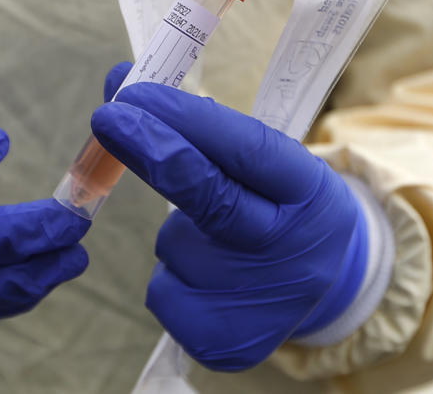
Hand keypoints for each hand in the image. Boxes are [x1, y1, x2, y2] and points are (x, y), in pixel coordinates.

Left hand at [92, 64, 367, 369]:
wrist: (323, 291)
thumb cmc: (279, 208)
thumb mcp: (266, 163)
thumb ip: (201, 127)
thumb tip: (122, 88)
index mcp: (310, 194)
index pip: (247, 151)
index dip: (188, 121)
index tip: (136, 93)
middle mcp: (292, 252)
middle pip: (211, 199)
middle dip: (152, 152)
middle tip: (109, 118)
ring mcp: (258, 304)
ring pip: (174, 246)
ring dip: (179, 234)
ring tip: (222, 245)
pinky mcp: (222, 343)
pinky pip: (163, 290)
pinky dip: (174, 275)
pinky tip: (210, 280)